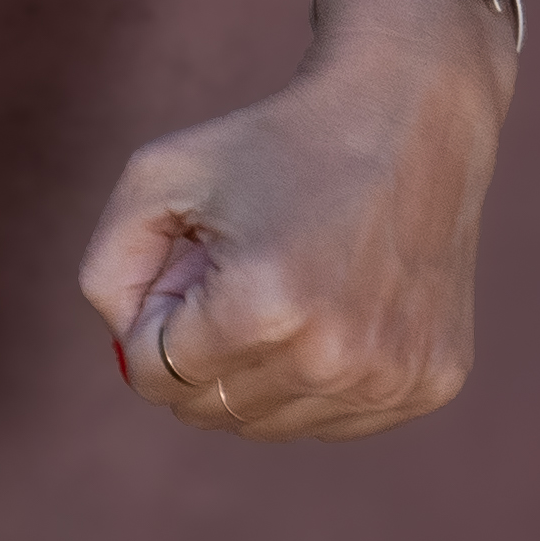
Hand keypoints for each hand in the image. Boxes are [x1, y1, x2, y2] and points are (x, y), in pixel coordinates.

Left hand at [76, 0, 507, 442]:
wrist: (409, 116)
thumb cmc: (272, 144)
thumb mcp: (157, 177)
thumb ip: (109, 273)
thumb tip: (133, 359)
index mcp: (262, 310)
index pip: (152, 376)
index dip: (154, 317)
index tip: (192, 262)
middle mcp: (334, 360)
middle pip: (207, 408)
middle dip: (198, 347)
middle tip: (235, 271)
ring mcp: (391, 380)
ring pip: (267, 425)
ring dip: (254, 367)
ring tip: (287, 284)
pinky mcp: (430, 383)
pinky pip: (330, 419)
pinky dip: (312, 376)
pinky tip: (334, 306)